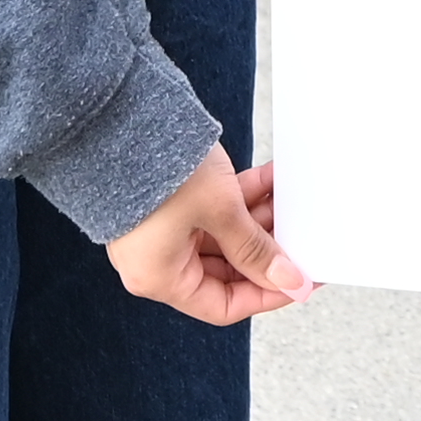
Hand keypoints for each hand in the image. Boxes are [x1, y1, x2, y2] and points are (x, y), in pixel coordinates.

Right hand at [107, 143, 310, 323]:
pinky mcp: (168, 203)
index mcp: (159, 278)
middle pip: (226, 270)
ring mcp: (162, 230)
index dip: (266, 295)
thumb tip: (287, 279)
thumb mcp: (220, 212)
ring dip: (257, 220)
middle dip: (265, 251)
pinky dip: (242, 198)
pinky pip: (213, 212)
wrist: (122, 114)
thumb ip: (254, 249)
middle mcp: (157, 260)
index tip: (298, 281)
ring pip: (224, 237)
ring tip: (289, 201)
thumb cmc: (157, 169)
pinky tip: (270, 180)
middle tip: (299, 239)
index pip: (223, 306)